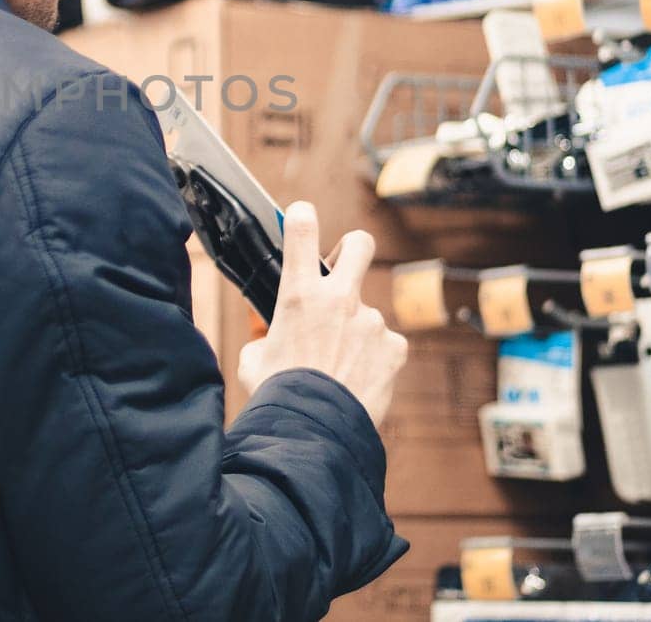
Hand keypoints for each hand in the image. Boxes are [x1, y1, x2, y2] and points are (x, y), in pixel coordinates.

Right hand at [237, 203, 407, 424]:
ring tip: (340, 368)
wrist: (314, 433)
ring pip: (366, 314)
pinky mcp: (395, 347)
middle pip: (359, 244)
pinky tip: (360, 379)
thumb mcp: (255, 358)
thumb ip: (269, 337)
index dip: (302, 216)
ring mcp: (371, 322)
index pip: (301, 228)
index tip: (302, 216)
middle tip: (342, 270)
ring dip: (356, 332)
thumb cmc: (277, 396)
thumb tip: (274, 339)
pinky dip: (375, 357)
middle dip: (352, 249)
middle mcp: (339, 299)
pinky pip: (386, 344)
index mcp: (298, 294)